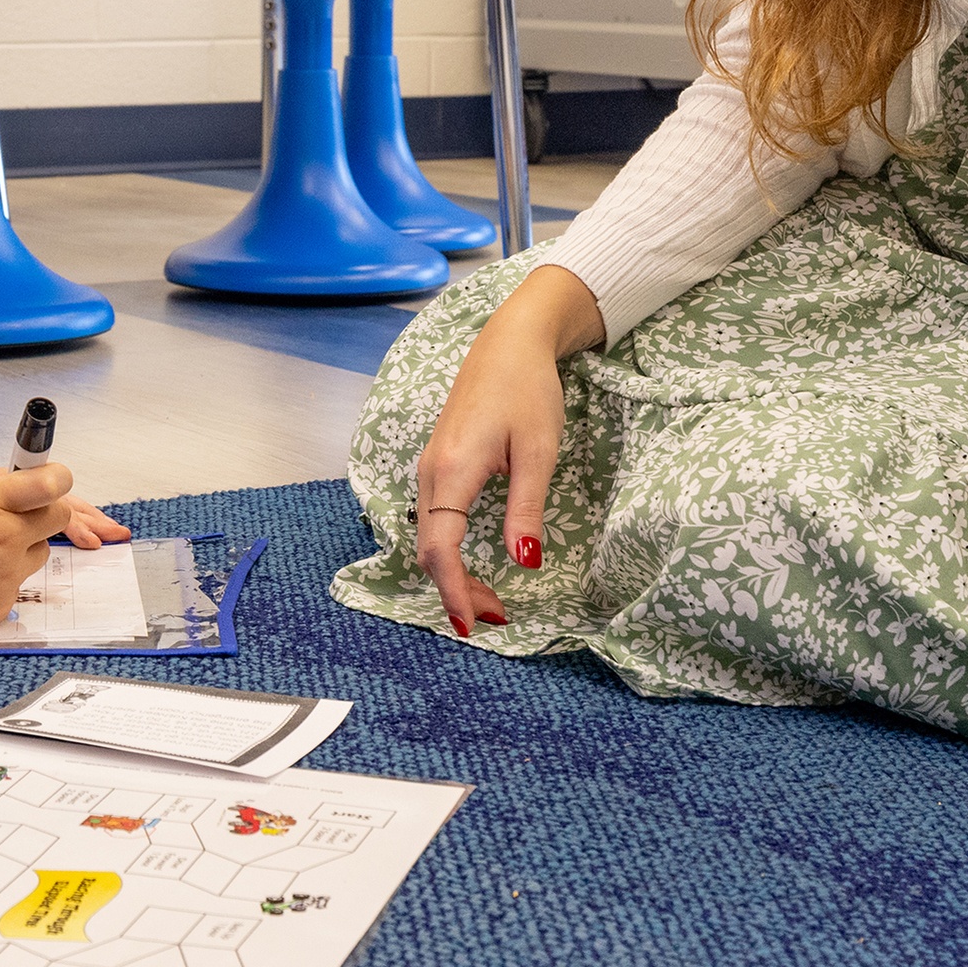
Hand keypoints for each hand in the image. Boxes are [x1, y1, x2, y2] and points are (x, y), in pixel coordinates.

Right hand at [0, 465, 81, 641]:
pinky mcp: (1, 605)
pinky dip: (0, 582)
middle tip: (21, 521)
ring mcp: (6, 574)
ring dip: (22, 552)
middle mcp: (5, 536)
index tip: (59, 482)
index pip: (49, 485)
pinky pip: (16, 587)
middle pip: (54, 521)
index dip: (57, 482)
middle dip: (43, 520)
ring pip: (37, 556)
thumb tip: (34, 495)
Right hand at [409, 270, 600, 637]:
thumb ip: (526, 509)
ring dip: (453, 572)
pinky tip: (474, 561)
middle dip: (456, 589)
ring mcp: (430, 468)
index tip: (475, 624)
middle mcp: (430, 473)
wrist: (510, 342)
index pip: (441, 548)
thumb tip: (524, 563)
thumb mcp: (539, 452)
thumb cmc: (528, 390)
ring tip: (490, 598)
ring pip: (429, 537)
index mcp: (452, 471)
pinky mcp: (438, 465)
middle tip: (497, 616)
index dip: (454, 591)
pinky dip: (449, 551)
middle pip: (430, 550)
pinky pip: (433, 521)